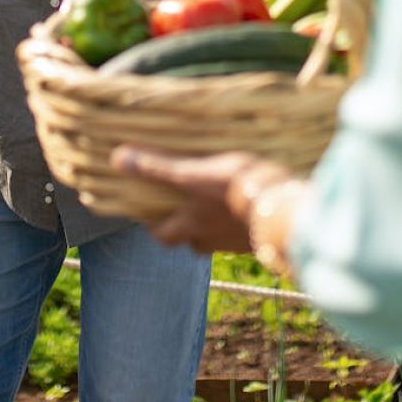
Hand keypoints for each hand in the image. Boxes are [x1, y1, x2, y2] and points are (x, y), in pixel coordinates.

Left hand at [110, 147, 274, 253]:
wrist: (283, 210)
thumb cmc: (236, 188)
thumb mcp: (194, 173)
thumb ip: (158, 167)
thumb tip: (118, 158)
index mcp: (191, 224)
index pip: (162, 234)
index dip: (153, 226)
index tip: (150, 215)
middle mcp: (209, 237)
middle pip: (190, 243)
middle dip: (185, 231)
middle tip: (185, 213)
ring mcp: (236, 241)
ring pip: (217, 240)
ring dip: (212, 229)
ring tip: (216, 209)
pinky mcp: (260, 238)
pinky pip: (243, 235)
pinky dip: (239, 226)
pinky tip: (245, 211)